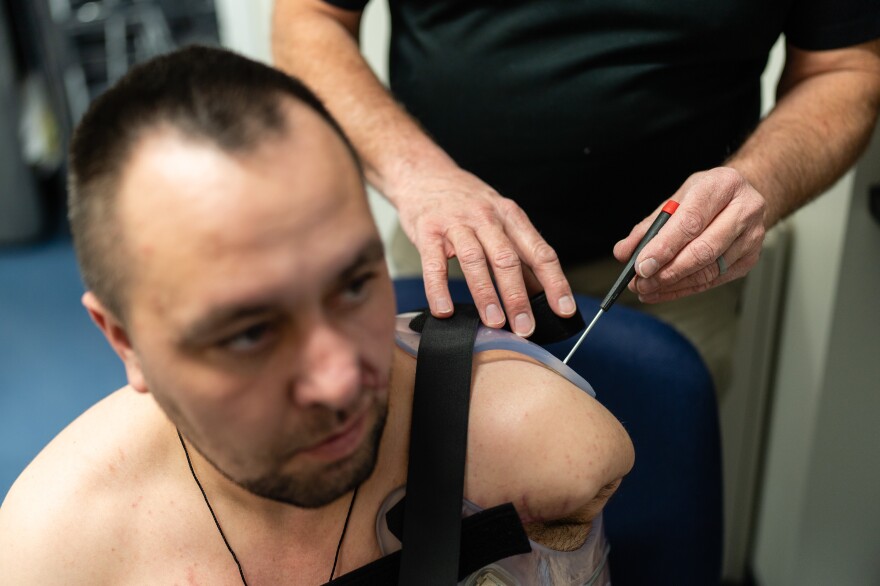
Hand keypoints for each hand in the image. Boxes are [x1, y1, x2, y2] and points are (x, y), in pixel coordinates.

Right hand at [394, 167, 574, 334]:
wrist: (424, 174)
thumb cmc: (465, 201)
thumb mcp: (498, 218)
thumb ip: (516, 252)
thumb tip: (540, 294)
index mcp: (510, 216)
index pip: (539, 252)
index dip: (554, 282)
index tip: (564, 309)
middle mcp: (486, 217)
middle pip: (507, 259)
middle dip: (519, 297)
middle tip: (525, 327)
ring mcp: (456, 223)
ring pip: (474, 260)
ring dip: (486, 294)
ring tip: (494, 321)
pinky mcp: (427, 231)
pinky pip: (434, 264)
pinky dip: (439, 290)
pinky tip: (445, 311)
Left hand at [613, 167, 766, 302]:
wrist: (744, 195)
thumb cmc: (708, 195)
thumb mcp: (677, 198)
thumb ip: (649, 225)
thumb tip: (623, 252)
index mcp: (722, 185)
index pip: (690, 222)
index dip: (664, 247)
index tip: (642, 265)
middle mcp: (744, 210)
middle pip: (703, 250)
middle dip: (667, 272)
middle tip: (641, 282)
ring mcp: (751, 237)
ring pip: (709, 270)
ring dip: (674, 284)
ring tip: (647, 289)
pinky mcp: (749, 260)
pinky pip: (714, 281)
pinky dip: (685, 289)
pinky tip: (665, 291)